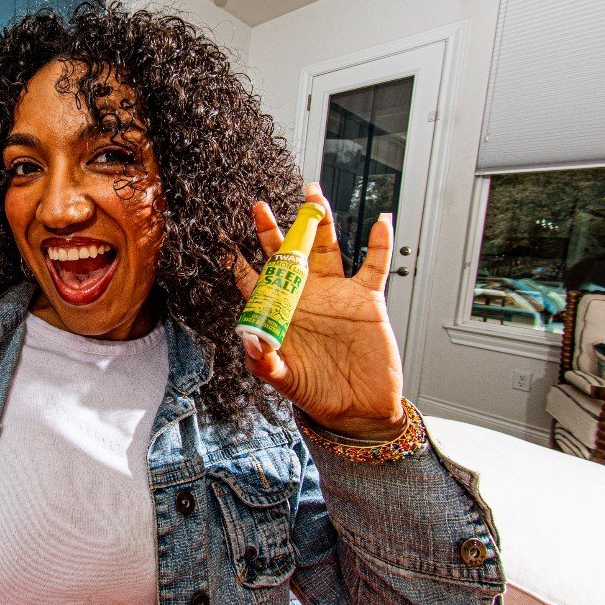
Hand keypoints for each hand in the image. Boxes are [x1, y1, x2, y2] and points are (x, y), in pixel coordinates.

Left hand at [234, 181, 404, 440]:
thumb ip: (264, 363)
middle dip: (274, 229)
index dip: (238, 262)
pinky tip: (381, 222)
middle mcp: (306, 298)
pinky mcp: (366, 299)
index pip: (255, 281)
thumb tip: (250, 340)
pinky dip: (380, 244)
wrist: (358, 410)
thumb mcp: (286, 382)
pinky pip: (374, 264)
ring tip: (313, 195)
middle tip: (259, 206)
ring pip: (328, 248)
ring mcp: (336, 294)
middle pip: (287, 254)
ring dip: (321, 222)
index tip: (223, 241)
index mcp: (282, 314)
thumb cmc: (317, 396)